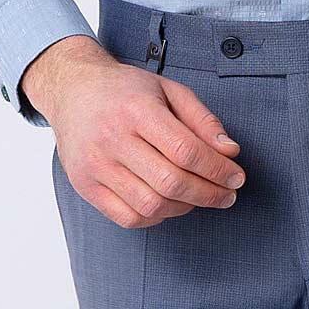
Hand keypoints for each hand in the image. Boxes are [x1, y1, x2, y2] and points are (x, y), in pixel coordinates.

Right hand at [27, 40, 245, 226]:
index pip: (186, 151)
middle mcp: (112, 139)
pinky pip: (128, 218)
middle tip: (227, 195)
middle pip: (171, 182)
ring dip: (185, 207)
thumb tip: (230, 152)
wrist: (73, 91)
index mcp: (137, 110)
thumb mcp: (169, 90)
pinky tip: (168, 204)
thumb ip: (202, 120)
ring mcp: (95, 166)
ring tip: (198, 197)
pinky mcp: (85, 186)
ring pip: (151, 205)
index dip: (218, 170)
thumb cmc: (125, 91)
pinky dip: (156, 217)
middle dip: (209, 194)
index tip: (236, 177)